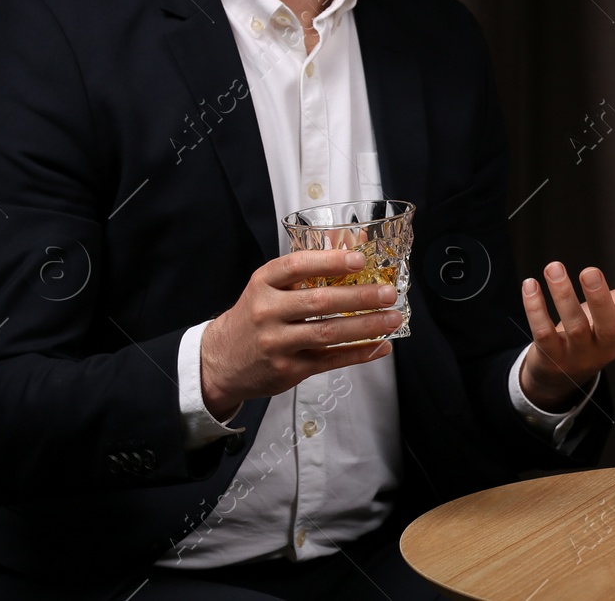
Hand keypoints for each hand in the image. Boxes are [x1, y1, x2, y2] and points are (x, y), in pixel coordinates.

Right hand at [200, 250, 402, 418]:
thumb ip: (309, 267)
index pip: (296, 266)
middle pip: (319, 302)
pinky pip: (330, 360)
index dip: (330, 261)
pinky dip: (359, 353)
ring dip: (366, 326)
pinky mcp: (288, 370)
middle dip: (359, 297)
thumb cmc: (256, 315)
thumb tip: (357, 243)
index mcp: (263, 283)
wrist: (221, 360)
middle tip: (388, 293)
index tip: (359, 259)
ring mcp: (277, 344)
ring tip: (393, 318)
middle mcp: (267, 312)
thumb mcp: (270, 286)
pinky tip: (380, 346)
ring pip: (328, 333)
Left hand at [519, 248, 614, 411]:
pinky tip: (531, 285)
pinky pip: (543, 333)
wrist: (569, 366)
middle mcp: (606, 344)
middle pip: (605, 326)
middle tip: (590, 270)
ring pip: (572, 326)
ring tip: (554, 267)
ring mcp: (578, 351)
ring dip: (562, 295)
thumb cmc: (606, 327)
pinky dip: (536, 309)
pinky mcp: (552, 353)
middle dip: (598, 299)